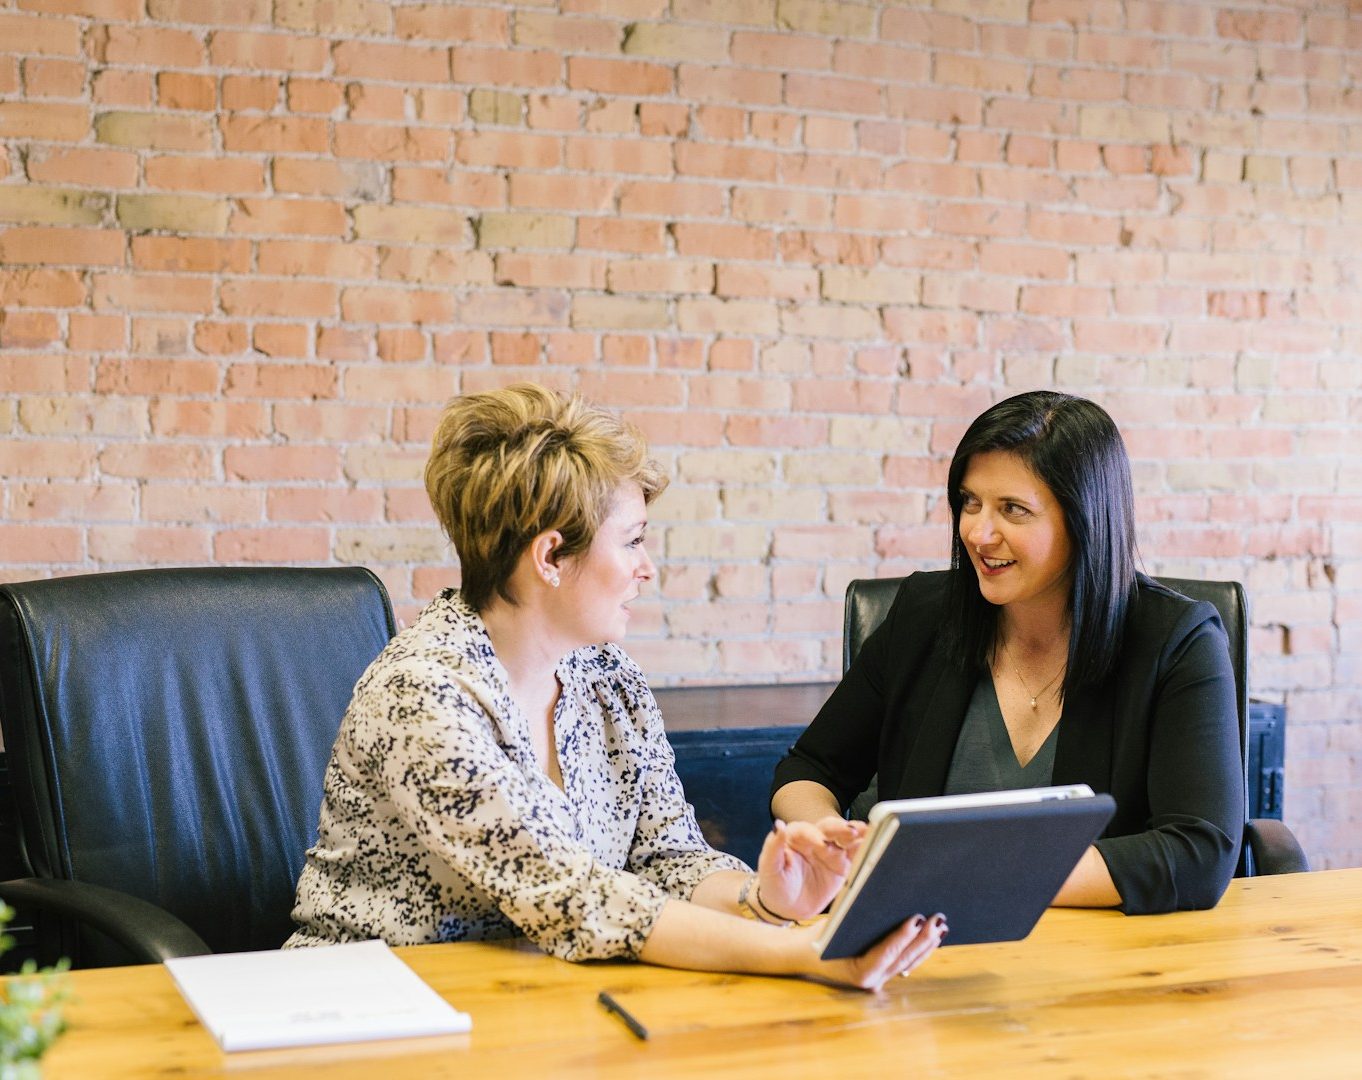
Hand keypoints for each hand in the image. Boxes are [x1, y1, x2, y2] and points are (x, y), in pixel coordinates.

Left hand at [755, 817, 866, 922]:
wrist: (788, 907)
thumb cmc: (775, 885)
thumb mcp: (769, 868)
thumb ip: (773, 847)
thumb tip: (778, 825)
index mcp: (795, 837)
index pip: (805, 830)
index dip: (813, 835)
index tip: (820, 844)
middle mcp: (815, 840)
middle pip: (829, 829)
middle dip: (840, 828)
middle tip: (851, 831)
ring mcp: (831, 851)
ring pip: (845, 838)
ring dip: (857, 834)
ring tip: (868, 831)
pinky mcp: (843, 865)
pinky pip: (856, 854)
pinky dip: (866, 848)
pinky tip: (876, 844)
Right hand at [794, 913, 945, 991]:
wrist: (807, 954)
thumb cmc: (820, 936)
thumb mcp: (834, 925)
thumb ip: (857, 917)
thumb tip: (883, 898)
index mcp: (859, 972)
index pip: (886, 953)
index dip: (903, 937)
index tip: (917, 919)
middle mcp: (872, 981)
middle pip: (903, 959)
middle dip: (922, 939)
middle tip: (937, 919)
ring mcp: (880, 980)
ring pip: (909, 963)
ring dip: (926, 945)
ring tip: (941, 926)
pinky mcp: (884, 974)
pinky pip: (906, 963)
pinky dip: (920, 950)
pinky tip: (933, 938)